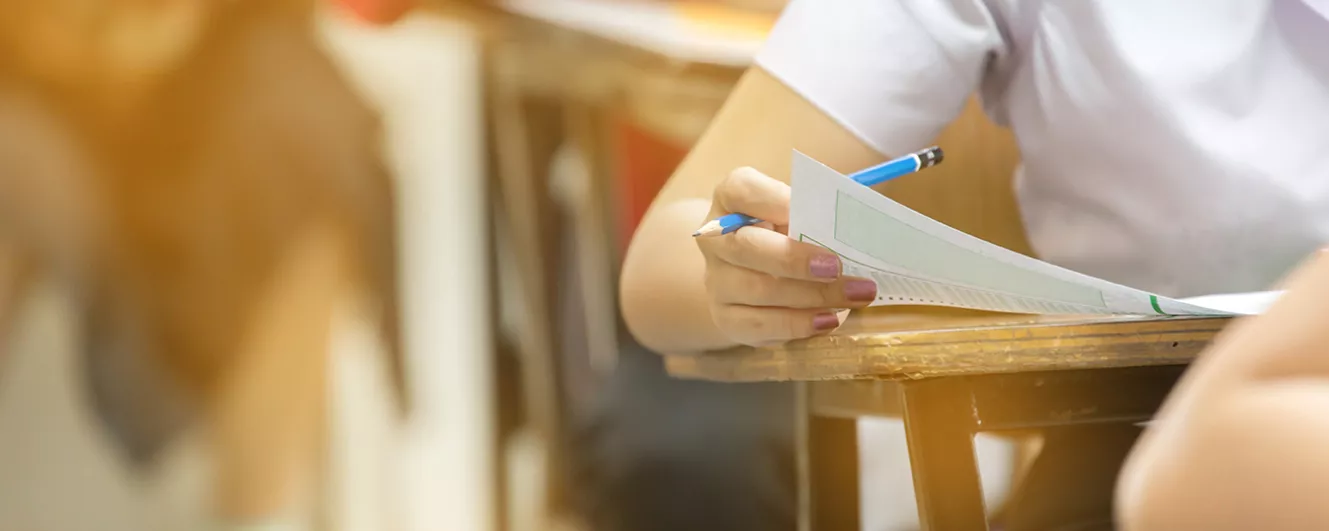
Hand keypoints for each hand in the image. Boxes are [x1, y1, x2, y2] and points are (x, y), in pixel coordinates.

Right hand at [696, 167, 876, 346]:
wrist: (748, 272)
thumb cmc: (783, 233)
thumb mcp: (796, 213)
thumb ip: (816, 214)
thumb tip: (858, 228)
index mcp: (731, 199)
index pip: (740, 189)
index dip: (772, 198)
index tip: (805, 208)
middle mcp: (716, 239)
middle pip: (745, 247)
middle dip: (794, 259)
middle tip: (837, 267)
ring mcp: (717, 281)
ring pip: (757, 290)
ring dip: (811, 296)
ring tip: (854, 295)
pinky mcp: (726, 317)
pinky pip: (758, 325)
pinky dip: (797, 324)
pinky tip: (828, 320)